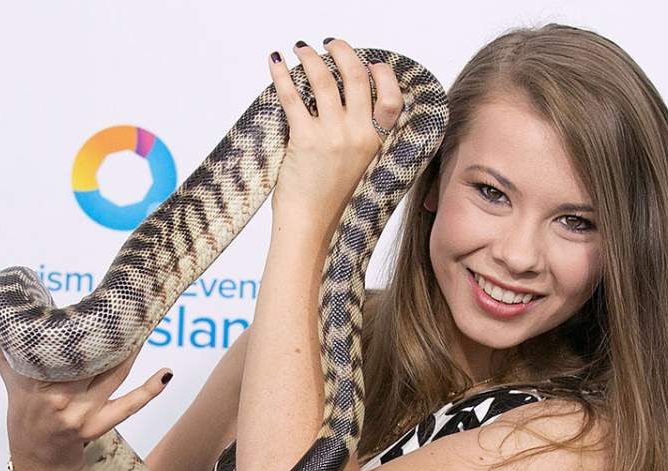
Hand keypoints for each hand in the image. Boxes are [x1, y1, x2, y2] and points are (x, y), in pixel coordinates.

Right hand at [0, 283, 172, 465]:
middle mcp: (56, 398)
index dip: (75, 323)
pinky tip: (166, 373)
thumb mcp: (6, 367)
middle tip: (130, 304)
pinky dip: (149, 391)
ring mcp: (79, 414)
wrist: (35, 454)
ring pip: (112, 375)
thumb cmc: (24, 402)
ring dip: (132, 351)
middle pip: (89, 358)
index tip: (94, 298)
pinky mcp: (98, 427)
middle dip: (110, 333)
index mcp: (32, 379)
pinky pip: (128, 406)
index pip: (54, 346)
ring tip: (145, 324)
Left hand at [267, 38, 402, 236]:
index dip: (383, 75)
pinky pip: (292, 96)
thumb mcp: (366, 174)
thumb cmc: (338, 206)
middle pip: (356, 77)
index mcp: (379, 145)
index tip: (371, 63)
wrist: (314, 230)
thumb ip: (368, 146)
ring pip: (324, 79)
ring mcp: (333, 136)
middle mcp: (360, 136)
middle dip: (342, 51)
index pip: (392, 99)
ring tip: (301, 50)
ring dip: (310, 57)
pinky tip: (275, 63)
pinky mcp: (304, 140)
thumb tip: (358, 118)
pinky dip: (281, 75)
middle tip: (330, 44)